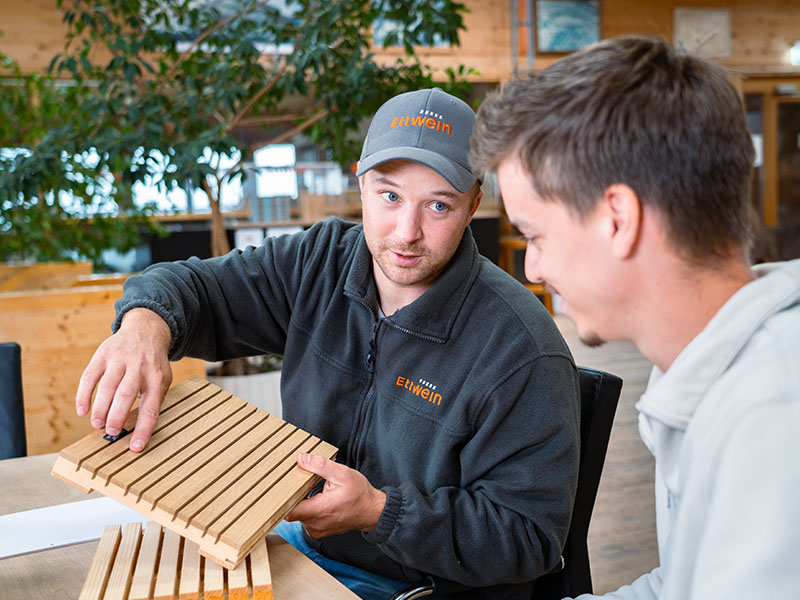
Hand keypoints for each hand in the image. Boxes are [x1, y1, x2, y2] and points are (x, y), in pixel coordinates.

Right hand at [75, 308, 172, 451]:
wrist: (146, 330)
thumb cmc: (153, 365)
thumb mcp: (162, 380)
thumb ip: (152, 401)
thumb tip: (137, 432)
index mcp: (157, 378)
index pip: (151, 408)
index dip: (142, 429)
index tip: (134, 448)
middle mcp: (139, 367)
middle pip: (125, 395)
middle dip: (116, 417)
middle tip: (111, 432)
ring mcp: (120, 359)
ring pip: (106, 387)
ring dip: (100, 409)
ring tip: (98, 424)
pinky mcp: (102, 354)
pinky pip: (89, 377)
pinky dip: (84, 395)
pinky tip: (82, 411)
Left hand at [285, 454, 386, 537]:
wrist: (371, 511)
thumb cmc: (359, 494)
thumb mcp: (341, 473)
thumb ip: (320, 466)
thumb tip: (302, 459)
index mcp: (320, 509)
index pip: (288, 510)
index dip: (282, 498)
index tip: (281, 488)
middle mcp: (315, 524)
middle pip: (291, 510)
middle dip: (293, 496)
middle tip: (300, 483)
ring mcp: (316, 529)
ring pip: (298, 515)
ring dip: (301, 502)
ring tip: (311, 490)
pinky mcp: (318, 530)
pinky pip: (305, 519)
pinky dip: (307, 508)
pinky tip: (316, 499)